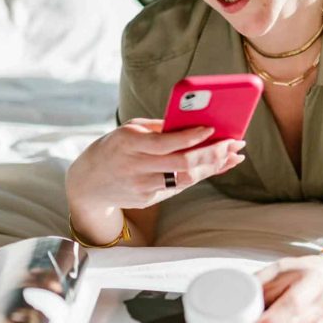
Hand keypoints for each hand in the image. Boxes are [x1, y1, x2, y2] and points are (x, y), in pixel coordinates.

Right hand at [66, 118, 245, 212]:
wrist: (88, 183)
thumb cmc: (115, 147)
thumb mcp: (130, 130)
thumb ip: (159, 127)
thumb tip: (193, 123)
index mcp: (129, 143)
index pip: (167, 142)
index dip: (192, 137)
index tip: (213, 129)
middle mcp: (136, 167)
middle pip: (183, 164)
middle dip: (213, 154)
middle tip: (235, 144)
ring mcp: (142, 186)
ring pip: (186, 179)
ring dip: (213, 167)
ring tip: (233, 156)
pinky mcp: (148, 199)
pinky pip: (179, 186)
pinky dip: (200, 175)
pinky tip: (216, 166)